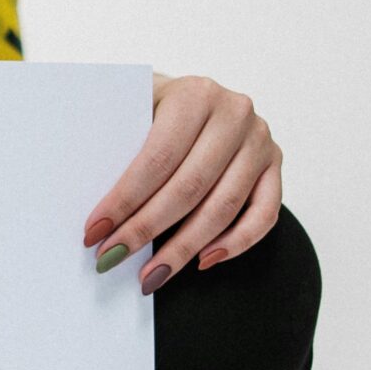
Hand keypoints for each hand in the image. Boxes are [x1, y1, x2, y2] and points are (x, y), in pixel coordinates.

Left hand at [85, 74, 282, 292]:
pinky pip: (264, 214)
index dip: (125, 200)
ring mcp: (260, 141)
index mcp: (194, 95)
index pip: (158, 159)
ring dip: (184, 247)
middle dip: (146, 229)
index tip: (95, 233)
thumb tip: (94, 211)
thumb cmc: (152, 110)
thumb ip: (118, 145)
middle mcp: (234, 114)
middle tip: (112, 259)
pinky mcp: (275, 166)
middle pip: (190, 186)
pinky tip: (202, 261)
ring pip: (225, 206)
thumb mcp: (132, 109)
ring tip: (151, 274)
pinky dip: (235, 243)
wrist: (194, 96)